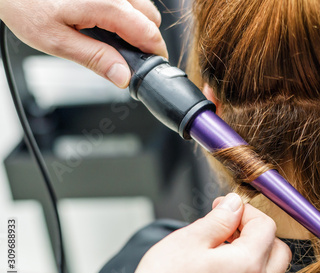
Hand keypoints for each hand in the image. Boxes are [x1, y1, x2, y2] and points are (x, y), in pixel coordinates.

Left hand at [0, 0, 166, 87]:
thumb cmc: (24, 4)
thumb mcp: (56, 41)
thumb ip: (95, 59)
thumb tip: (123, 77)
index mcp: (106, 6)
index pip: (149, 35)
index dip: (154, 55)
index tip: (150, 68)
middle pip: (151, 19)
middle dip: (145, 40)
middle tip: (125, 57)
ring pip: (142, 6)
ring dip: (136, 24)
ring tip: (111, 38)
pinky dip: (125, 12)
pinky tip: (104, 20)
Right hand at [104, 193, 291, 272]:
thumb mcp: (188, 241)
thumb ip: (218, 220)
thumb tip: (234, 205)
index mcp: (247, 264)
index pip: (266, 226)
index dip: (245, 210)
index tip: (224, 208)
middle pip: (276, 249)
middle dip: (257, 230)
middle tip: (231, 224)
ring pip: (267, 269)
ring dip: (252, 250)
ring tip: (219, 244)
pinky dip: (244, 269)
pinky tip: (215, 265)